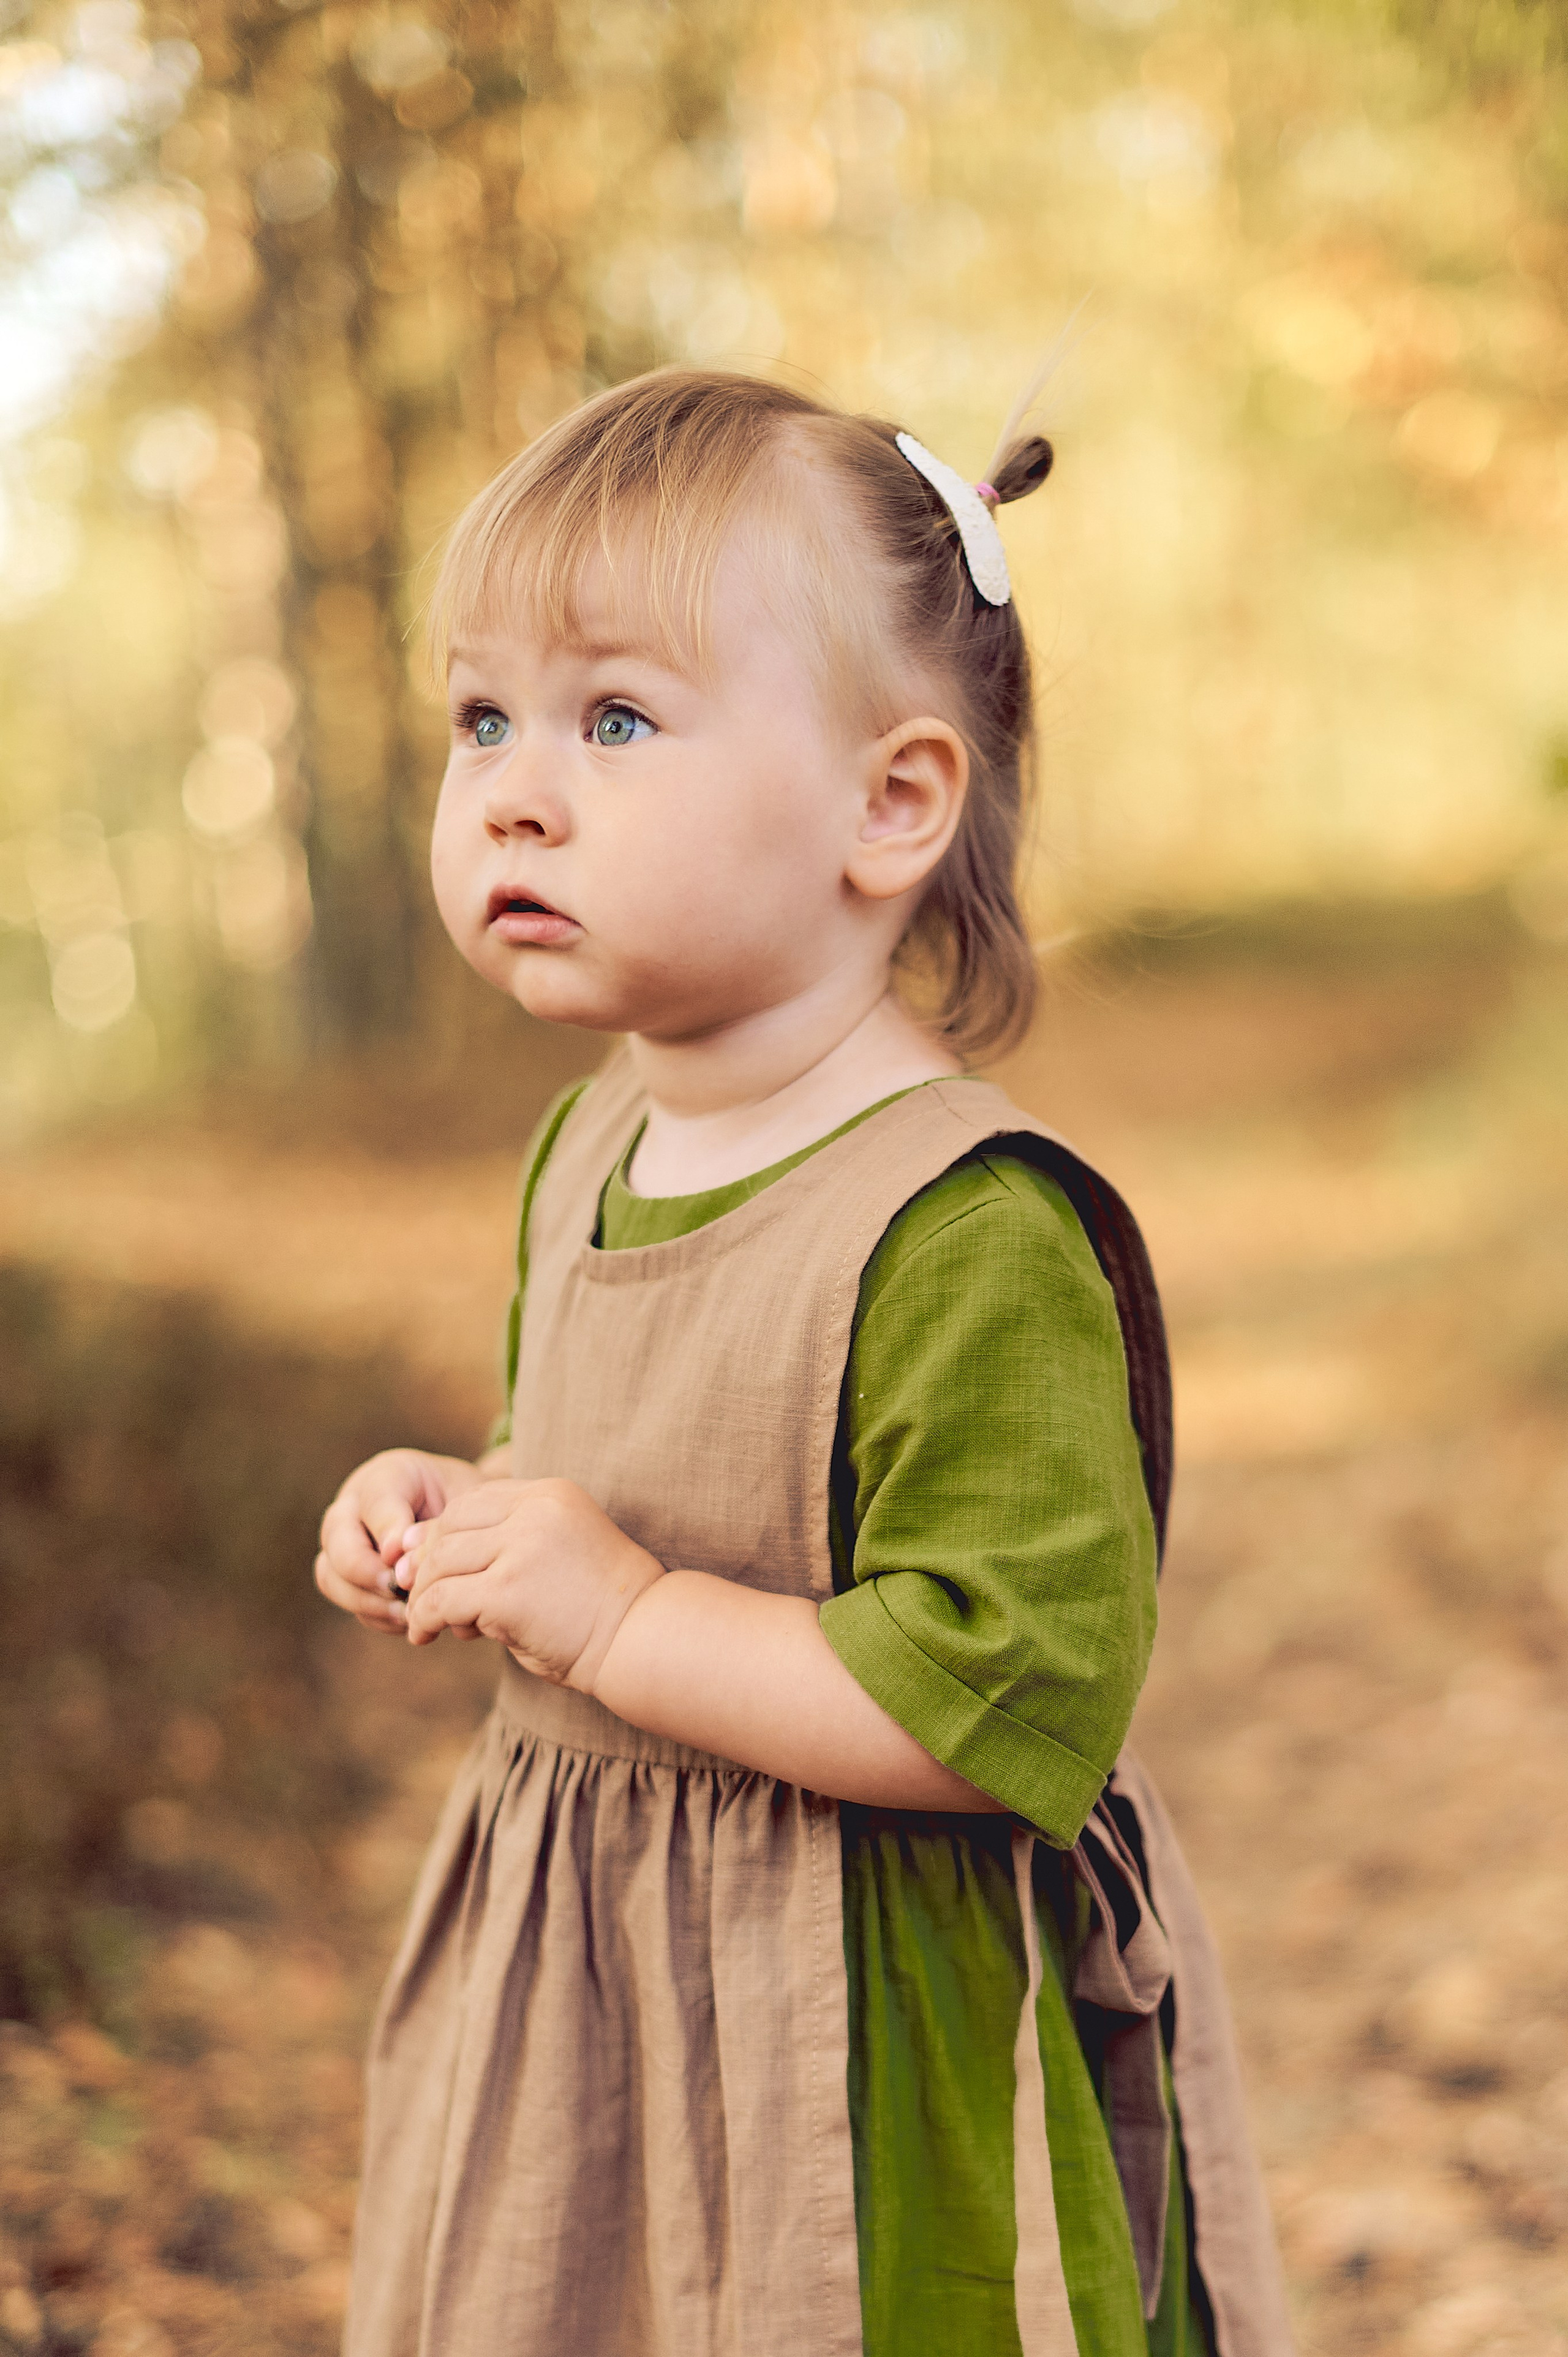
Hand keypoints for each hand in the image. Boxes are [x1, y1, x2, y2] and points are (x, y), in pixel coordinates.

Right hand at [315, 1448, 488, 1633]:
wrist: (473, 1525)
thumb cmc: (472, 1509)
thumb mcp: (468, 1502)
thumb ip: (438, 1525)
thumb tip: (400, 1560)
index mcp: (387, 1476)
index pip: (375, 1500)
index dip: (387, 1530)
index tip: (404, 1554)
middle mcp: (355, 1507)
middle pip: (336, 1539)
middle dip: (365, 1570)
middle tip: (399, 1588)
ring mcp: (345, 1543)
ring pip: (330, 1575)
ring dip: (366, 1599)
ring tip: (407, 1612)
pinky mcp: (349, 1578)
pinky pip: (348, 1601)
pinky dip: (375, 1614)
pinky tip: (408, 1619)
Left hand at [400, 1478, 664, 1688]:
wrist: (641, 1637)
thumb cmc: (599, 1605)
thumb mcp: (555, 1553)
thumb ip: (506, 1544)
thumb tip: (424, 1558)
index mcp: (549, 1494)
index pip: (472, 1501)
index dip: (441, 1534)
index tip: (426, 1566)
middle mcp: (534, 1511)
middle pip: (449, 1527)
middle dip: (427, 1565)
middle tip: (418, 1597)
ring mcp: (521, 1548)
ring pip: (440, 1564)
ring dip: (425, 1596)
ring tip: (427, 1623)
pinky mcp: (507, 1591)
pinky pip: (442, 1601)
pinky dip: (425, 1620)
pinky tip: (426, 1636)